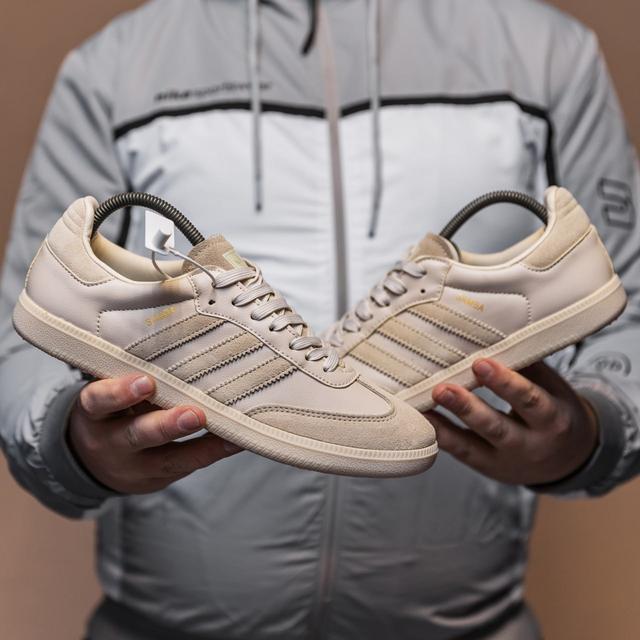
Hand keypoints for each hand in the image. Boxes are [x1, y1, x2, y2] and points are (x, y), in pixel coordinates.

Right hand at [68, 374, 241, 492]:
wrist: (93, 462)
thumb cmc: (111, 409)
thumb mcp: (107, 391)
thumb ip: (130, 371)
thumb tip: (176, 336)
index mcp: (95, 412)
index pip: (99, 401)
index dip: (120, 393)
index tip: (146, 381)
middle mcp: (110, 441)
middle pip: (136, 434)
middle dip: (166, 425)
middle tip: (193, 414)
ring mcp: (134, 464)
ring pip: (166, 458)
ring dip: (199, 444)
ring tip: (225, 430)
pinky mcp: (158, 478)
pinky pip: (188, 465)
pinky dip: (213, 451)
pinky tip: (236, 440)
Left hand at [427, 359, 598, 484]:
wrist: (568, 462)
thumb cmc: (554, 413)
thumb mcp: (553, 389)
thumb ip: (528, 366)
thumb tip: (497, 333)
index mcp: (552, 419)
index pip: (529, 400)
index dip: (505, 382)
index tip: (480, 363)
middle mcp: (529, 444)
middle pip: (495, 426)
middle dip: (467, 407)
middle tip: (442, 388)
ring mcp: (504, 460)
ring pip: (471, 444)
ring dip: (444, 424)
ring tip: (422, 404)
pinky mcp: (484, 467)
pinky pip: (458, 452)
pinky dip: (437, 435)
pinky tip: (419, 419)